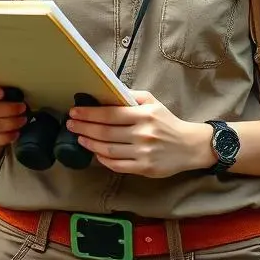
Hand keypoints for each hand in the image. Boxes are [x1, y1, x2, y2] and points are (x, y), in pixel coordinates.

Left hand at [65, 90, 210, 177]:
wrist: (189, 145)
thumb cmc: (167, 122)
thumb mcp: (152, 102)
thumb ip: (131, 96)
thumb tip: (107, 91)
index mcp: (143, 114)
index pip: (110, 113)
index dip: (89, 113)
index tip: (75, 112)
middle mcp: (142, 133)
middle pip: (105, 132)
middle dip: (84, 128)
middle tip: (70, 125)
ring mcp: (143, 152)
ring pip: (109, 150)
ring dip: (90, 144)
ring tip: (79, 138)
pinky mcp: (144, 168)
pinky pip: (118, 165)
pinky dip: (104, 160)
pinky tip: (96, 153)